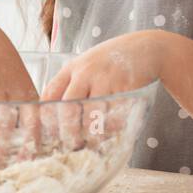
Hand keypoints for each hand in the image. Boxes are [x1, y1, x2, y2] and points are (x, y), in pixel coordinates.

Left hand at [40, 31, 167, 150]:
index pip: (50, 94)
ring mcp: (106, 79)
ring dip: (92, 133)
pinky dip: (112, 127)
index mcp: (72, 68)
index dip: (46, 117)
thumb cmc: (112, 60)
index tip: (48, 134)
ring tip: (92, 142)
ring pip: (92, 115)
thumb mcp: (87, 64)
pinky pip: (115, 114)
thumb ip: (72, 83)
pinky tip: (112, 130)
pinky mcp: (125, 87)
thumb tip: (57, 117)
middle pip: (68, 108)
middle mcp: (86, 72)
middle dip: (68, 131)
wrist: (146, 47)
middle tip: (71, 145)